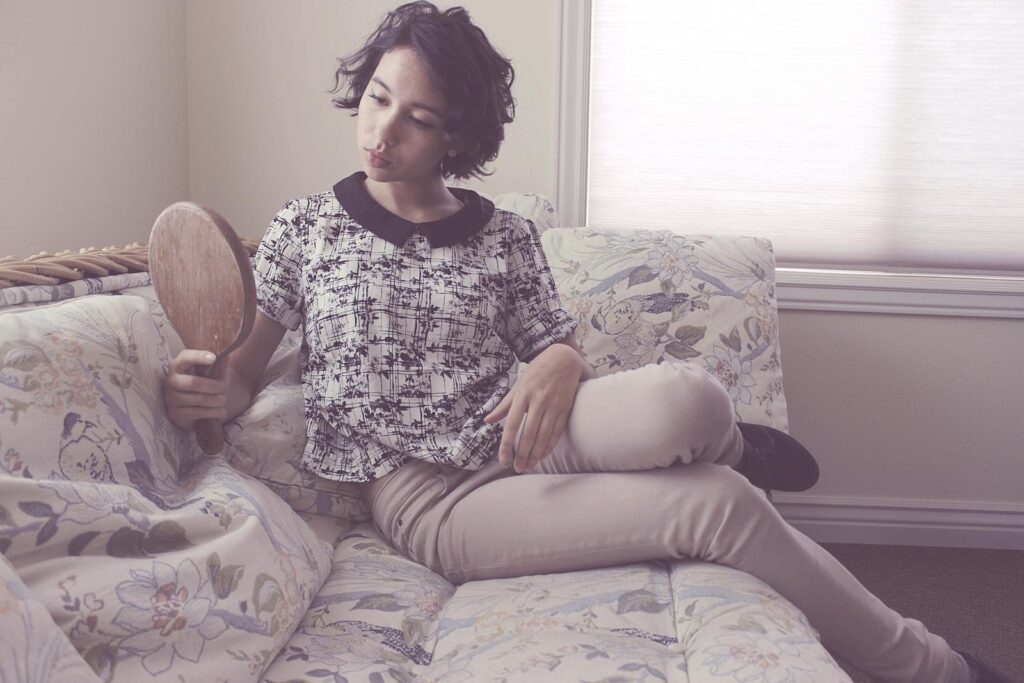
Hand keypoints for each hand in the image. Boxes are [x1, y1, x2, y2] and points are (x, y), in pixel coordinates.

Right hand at [163, 349, 227, 429]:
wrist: (193, 409)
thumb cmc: (204, 385)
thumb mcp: (212, 374)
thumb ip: (218, 365)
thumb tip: (226, 355)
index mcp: (179, 365)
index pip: (186, 358)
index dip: (198, 357)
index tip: (214, 358)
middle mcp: (171, 380)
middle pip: (193, 382)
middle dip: (212, 386)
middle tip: (223, 388)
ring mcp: (171, 398)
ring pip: (197, 399)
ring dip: (215, 400)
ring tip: (223, 400)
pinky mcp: (175, 413)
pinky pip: (198, 412)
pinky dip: (214, 412)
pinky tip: (222, 411)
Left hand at [483, 344, 583, 472]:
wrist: (563, 358)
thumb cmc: (537, 372)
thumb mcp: (518, 385)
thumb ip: (503, 405)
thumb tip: (487, 421)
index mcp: (522, 395)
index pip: (512, 425)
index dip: (507, 445)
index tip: (503, 460)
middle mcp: (538, 401)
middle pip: (529, 434)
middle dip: (522, 454)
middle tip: (518, 468)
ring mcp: (553, 405)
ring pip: (544, 435)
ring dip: (536, 454)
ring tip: (529, 466)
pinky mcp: (565, 407)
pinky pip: (557, 431)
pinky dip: (550, 445)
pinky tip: (543, 455)